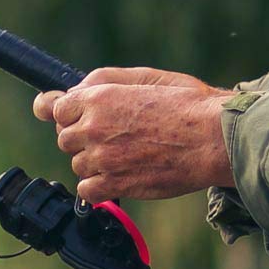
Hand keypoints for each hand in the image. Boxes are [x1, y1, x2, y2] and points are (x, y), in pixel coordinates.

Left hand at [32, 66, 233, 204]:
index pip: (56, 108)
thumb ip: (106, 80)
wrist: (213, 139)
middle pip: (65, 138)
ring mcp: (103, 159)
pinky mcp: (115, 185)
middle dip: (83, 137)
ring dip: (95, 162)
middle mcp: (94, 127)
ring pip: (78, 164)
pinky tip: (119, 176)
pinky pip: (87, 190)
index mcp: (99, 98)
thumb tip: (76, 89)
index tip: (72, 116)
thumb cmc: (188, 105)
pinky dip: (98, 186)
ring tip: (126, 154)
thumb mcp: (147, 77)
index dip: (67, 112)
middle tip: (114, 135)